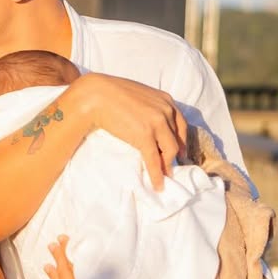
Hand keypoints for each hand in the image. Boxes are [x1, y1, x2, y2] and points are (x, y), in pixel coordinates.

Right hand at [71, 73, 187, 190]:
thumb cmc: (111, 94)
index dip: (181, 140)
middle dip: (175, 155)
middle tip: (171, 167)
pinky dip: (157, 175)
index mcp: (165, 100)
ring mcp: (157, 123)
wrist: (96, 96)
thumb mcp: (138, 96)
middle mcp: (166, 111)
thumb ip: (148, 106)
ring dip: (167, 166)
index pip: (180, 124)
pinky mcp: (145, 136)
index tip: (181, 152)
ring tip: (165, 177)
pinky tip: (158, 185)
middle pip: (176, 139)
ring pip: (169, 151)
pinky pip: (154, 160)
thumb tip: (146, 120)